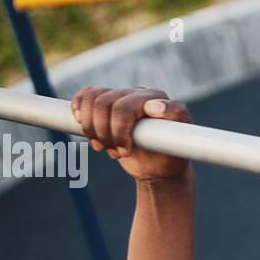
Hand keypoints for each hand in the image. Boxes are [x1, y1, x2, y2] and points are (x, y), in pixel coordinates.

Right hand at [71, 87, 192, 181]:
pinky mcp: (106, 104)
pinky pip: (86, 95)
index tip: (126, 151)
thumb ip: (175, 117)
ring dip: (92, 128)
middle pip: (106, 103)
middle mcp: (137, 94)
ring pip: (93, 100)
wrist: (157, 166)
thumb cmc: (171, 154)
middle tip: (116, 154)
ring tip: (103, 147)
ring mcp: (120, 97)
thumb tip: (154, 105)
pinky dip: (79, 109)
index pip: (127, 105)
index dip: (120, 128)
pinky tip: (81, 124)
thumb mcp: (179, 140)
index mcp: (156, 98)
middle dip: (106, 133)